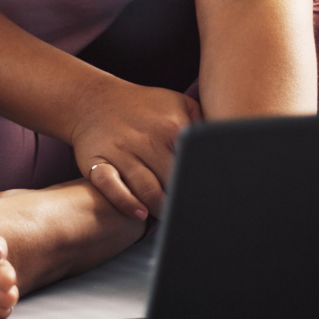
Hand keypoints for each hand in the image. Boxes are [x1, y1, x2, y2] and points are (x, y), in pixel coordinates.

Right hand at [70, 79, 200, 220]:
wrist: (93, 100)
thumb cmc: (142, 107)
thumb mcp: (177, 103)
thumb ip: (202, 123)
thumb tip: (225, 148)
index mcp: (172, 127)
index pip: (195, 162)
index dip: (203, 182)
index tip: (212, 198)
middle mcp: (147, 139)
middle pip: (174, 181)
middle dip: (184, 200)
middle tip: (193, 215)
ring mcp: (121, 151)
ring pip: (147, 189)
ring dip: (161, 208)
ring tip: (171, 218)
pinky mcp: (98, 161)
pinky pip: (111, 186)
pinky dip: (126, 202)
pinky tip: (140, 214)